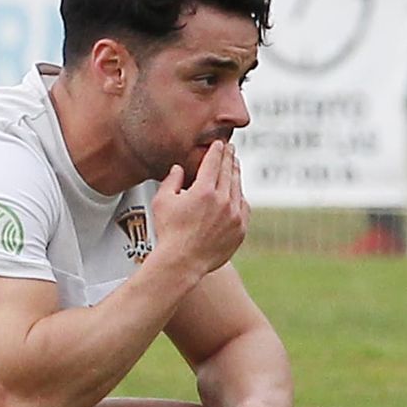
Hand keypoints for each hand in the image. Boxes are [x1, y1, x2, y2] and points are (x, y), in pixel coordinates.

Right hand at [149, 140, 247, 279]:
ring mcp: (234, 216)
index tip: (220, 144)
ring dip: (236, 175)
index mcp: (204, 191)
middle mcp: (223, 201)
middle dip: (229, 157)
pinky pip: (244, 208)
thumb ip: (171, 180)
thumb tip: (178, 168)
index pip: (214, 162)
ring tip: (234, 167)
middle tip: (230, 149)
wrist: (181, 263)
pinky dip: (240, 197)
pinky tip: (237, 194)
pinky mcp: (240, 229)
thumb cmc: (168, 233)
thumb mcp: (162, 201)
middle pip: (229, 171)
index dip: (217, 150)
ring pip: (238, 188)